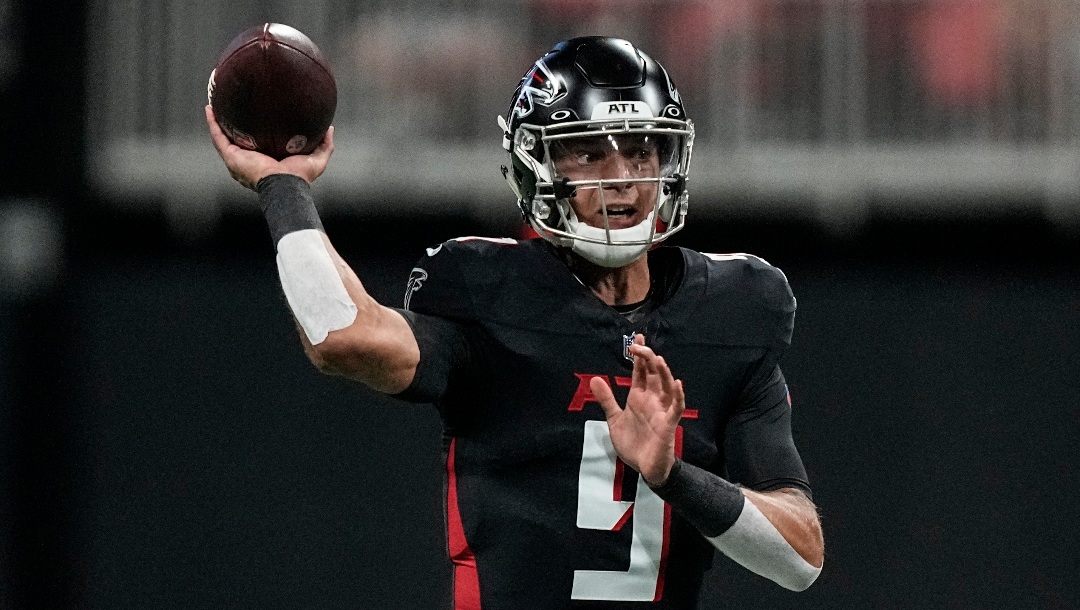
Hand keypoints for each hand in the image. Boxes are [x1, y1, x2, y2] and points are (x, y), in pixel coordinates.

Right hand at [205, 104, 333, 190]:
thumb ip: (324, 145)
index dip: (255, 129)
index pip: (258, 142)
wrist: (285, 185)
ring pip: (224, 136)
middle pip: (238, 139)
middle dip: (234, 124)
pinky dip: (212, 123)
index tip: (257, 114)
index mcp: (266, 161)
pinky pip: (218, 137)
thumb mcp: (316, 159)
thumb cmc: (300, 178)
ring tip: (215, 103)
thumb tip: (329, 128)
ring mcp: (238, 159)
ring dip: (218, 120)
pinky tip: (210, 108)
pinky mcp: (231, 157)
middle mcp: (249, 160)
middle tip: (233, 105)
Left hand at [591, 335, 684, 485]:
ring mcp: (661, 410)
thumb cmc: (633, 443)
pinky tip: (677, 384)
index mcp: (639, 397)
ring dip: (663, 372)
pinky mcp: (668, 424)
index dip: (639, 354)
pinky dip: (678, 396)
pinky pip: (676, 408)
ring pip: (667, 386)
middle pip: (654, 373)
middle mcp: (652, 400)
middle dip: (648, 357)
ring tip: (657, 358)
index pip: (641, 371)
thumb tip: (595, 379)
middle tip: (638, 343)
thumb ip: (606, 400)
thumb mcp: (614, 419)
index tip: (636, 336)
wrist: (644, 468)